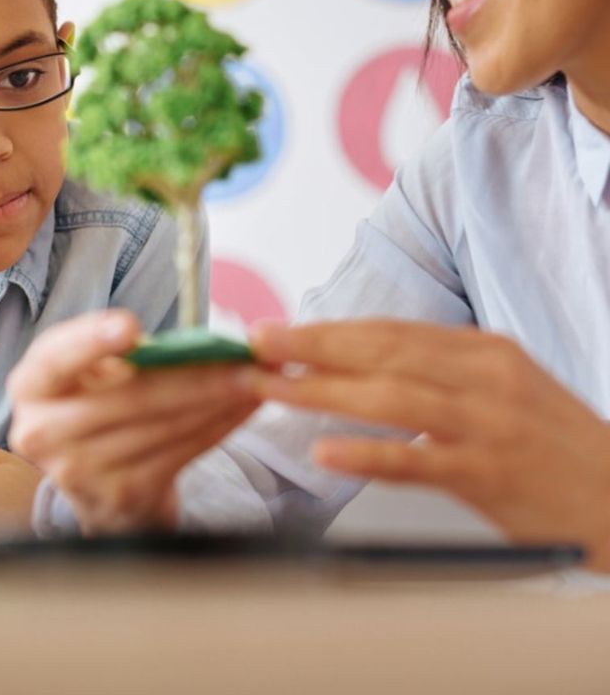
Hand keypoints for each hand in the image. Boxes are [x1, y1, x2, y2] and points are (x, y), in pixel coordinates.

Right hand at [8, 310, 260, 535]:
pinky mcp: (119, 496)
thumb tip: (201, 342)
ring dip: (219, 401)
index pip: (56, 359)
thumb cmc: (96, 405)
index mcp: (32, 386)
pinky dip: (217, 428)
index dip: (91, 341)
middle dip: (197, 374)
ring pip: (162, 427)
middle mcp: (44, 432)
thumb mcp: (89, 373)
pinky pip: (179, 454)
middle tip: (249, 357)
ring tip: (257, 379)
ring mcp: (80, 471)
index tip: (131, 326)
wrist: (92, 482)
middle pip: (129, 398)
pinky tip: (241, 408)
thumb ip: (122, 351)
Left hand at [250, 320, 609, 568]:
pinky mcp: (489, 475)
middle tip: (254, 347)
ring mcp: (486, 425)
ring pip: (390, 398)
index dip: (325, 330)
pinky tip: (323, 452)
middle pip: (381, 353)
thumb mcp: (500, 387)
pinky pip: (417, 461)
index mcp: (481, 351)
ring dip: (321, 392)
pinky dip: (367, 454)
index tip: (273, 331)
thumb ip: (437, 369)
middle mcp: (483, 378)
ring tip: (270, 390)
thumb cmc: (551, 443)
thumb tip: (360, 359)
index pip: (388, 332)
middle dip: (309, 347)